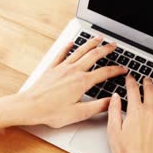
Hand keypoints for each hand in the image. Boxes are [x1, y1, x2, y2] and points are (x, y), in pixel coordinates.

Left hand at [0, 37, 127, 128]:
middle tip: (114, 45)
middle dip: (106, 49)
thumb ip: (98, 107)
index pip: (104, 73)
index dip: (117, 70)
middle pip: (94, 56)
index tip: (124, 69)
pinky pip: (62, 54)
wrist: (29, 106)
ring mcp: (62, 68)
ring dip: (90, 43)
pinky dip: (68, 47)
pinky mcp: (52, 68)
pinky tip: (71, 43)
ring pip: (79, 51)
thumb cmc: (51, 112)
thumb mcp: (79, 113)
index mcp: (82, 82)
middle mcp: (73, 71)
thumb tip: (112, 102)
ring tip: (98, 38)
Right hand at [107, 75, 152, 152]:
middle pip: (150, 92)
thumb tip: (115, 98)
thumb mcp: (113, 131)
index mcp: (135, 112)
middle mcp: (151, 114)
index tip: (130, 77)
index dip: (131, 81)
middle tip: (145, 77)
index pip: (133, 91)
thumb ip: (114, 111)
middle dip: (147, 82)